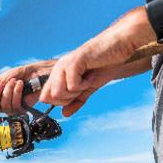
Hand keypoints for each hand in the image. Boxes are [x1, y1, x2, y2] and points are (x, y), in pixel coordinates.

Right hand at [0, 60, 54, 117]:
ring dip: (8, 91)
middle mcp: (1, 105)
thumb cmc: (20, 74)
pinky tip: (20, 85)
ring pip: (3, 106)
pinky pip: (14, 105)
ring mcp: (11, 108)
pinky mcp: (22, 109)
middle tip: (0, 85)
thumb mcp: (0, 79)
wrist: (36, 72)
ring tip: (14, 81)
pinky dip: (16, 92)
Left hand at [40, 7, 156, 116]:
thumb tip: (65, 114)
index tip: (75, 95)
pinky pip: (72, 85)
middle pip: (50, 98)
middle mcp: (58, 68)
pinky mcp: (74, 62)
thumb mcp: (88, 88)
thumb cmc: (104, 64)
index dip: (60, 103)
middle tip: (82, 87)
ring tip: (87, 80)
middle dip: (69, 98)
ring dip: (76, 92)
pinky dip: (85, 85)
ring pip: (58, 93)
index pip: (45, 96)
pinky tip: (91, 75)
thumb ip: (76, 101)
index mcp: (58, 73)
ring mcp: (65, 64)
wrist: (118, 48)